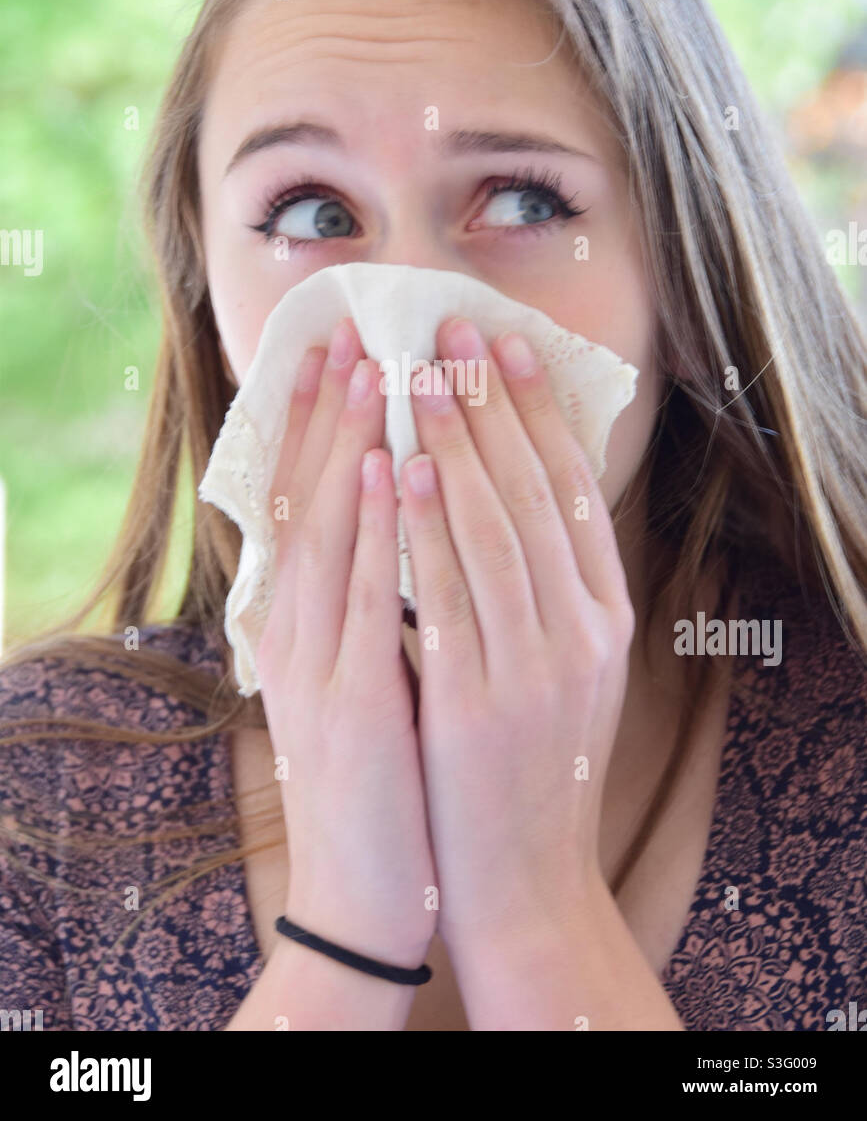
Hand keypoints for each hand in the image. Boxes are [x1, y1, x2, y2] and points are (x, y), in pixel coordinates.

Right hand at [255, 317, 436, 968]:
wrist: (367, 886)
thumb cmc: (380, 769)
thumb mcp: (364, 671)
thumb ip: (371, 599)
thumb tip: (405, 520)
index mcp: (300, 619)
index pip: (302, 497)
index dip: (313, 419)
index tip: (336, 347)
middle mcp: (295, 629)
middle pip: (308, 496)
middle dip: (331, 407)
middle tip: (352, 326)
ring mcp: (317, 663)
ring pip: (333, 529)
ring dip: (354, 441)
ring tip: (374, 364)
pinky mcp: (351, 702)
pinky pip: (370, 597)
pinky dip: (381, 527)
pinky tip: (397, 467)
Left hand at [399, 318, 634, 953]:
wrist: (524, 879)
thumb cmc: (533, 763)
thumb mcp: (562, 666)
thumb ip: (544, 585)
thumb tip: (501, 488)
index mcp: (606, 613)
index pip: (573, 486)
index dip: (537, 409)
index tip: (502, 344)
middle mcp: (584, 627)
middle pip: (536, 489)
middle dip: (490, 402)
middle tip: (450, 330)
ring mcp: (538, 663)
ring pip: (496, 525)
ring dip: (455, 440)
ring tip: (418, 373)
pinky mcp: (483, 700)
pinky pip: (450, 590)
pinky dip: (426, 521)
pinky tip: (403, 465)